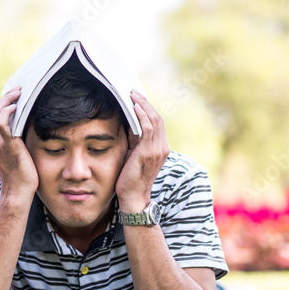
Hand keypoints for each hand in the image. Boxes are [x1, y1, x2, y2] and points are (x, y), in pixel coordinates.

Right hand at [0, 88, 37, 199]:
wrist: (17, 190)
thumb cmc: (20, 173)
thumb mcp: (13, 152)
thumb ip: (14, 138)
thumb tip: (25, 123)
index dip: (1, 103)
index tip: (13, 96)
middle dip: (5, 97)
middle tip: (18, 90)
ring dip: (7, 99)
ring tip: (19, 94)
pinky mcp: (7, 144)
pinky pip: (2, 122)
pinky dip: (8, 111)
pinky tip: (18, 107)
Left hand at [116, 91, 169, 210]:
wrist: (133, 197)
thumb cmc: (130, 177)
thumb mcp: (133, 153)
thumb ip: (133, 139)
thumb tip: (126, 121)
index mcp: (160, 147)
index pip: (157, 122)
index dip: (148, 108)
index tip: (137, 98)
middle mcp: (162, 147)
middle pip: (157, 118)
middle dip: (145, 102)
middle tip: (133, 91)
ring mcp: (157, 150)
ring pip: (154, 120)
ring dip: (142, 105)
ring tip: (132, 95)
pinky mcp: (148, 152)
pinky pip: (148, 128)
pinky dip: (142, 116)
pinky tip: (134, 107)